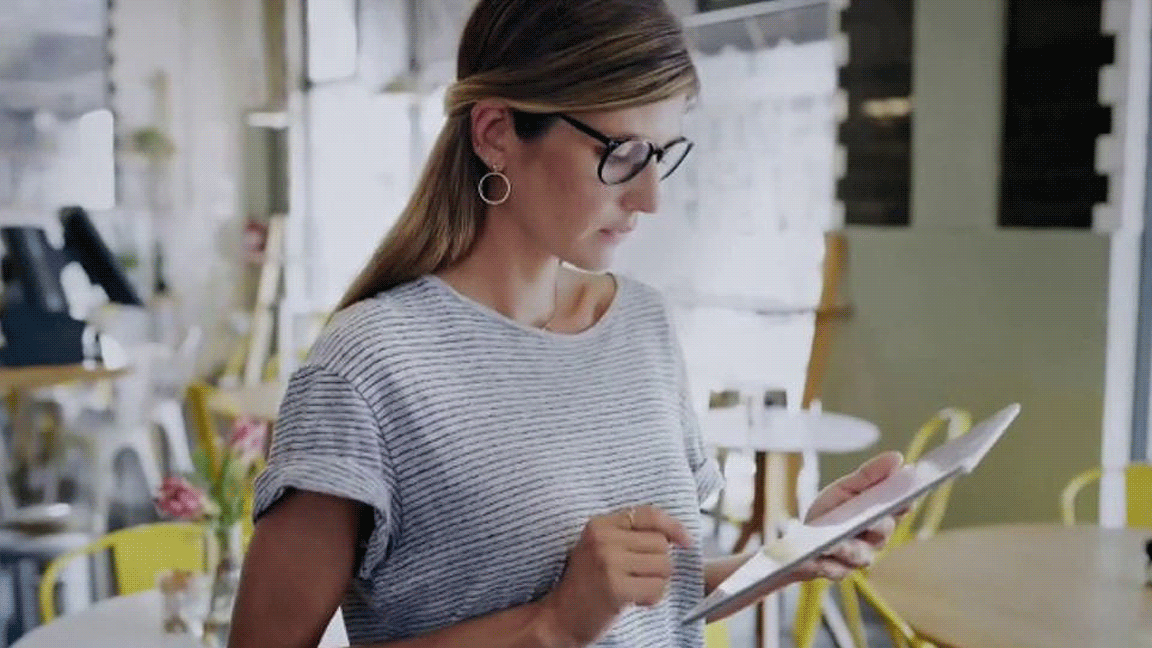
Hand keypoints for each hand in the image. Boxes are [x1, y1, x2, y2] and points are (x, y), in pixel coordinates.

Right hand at [538, 505, 692, 646]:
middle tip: (638, 577)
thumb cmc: (587, 584)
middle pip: (661, 543)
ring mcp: (608, 563)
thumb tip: (677, 535)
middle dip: (658, 564)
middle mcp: (603, 539)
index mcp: (600, 524)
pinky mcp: (616, 588)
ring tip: (634, 588)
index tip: (686, 540)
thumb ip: (630, 535)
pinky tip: (634, 601)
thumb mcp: (601, 548)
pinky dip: (652, 598)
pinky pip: (657, 588)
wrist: (559, 617)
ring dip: (656, 582)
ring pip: (663, 566)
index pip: (649, 514)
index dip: (673, 526)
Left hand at [794, 451, 904, 580]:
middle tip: (871, 518)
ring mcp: (858, 558)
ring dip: (848, 548)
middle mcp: (875, 540)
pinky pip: (836, 570)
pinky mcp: (838, 572)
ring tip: (835, 543)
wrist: (800, 537)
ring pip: (860, 555)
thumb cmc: (830, 512)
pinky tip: (818, 558)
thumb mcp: (846, 488)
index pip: (900, 509)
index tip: (906, 497)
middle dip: (877, 525)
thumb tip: (897, 458)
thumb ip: (870, 475)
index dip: (904, 503)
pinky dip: (827, 564)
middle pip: (883, 532)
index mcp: (880, 516)